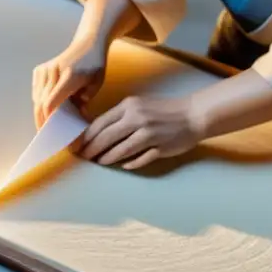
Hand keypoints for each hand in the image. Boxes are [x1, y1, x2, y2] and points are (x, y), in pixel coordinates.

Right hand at [32, 35, 107, 127]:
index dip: (49, 119)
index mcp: (69, 76)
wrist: (88, 43)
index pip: (51, 102)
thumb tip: (75, 118)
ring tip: (47, 125)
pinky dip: (39, 103)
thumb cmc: (95, 65)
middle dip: (43, 121)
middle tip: (47, 135)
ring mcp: (44, 70)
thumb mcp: (96, 85)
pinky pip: (36, 92)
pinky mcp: (39, 70)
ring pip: (36, 98)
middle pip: (41, 103)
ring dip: (40, 113)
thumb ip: (85, 101)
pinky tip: (47, 110)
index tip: (53, 132)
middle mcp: (53, 72)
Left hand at [77, 95, 204, 169]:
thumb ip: (121, 116)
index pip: (100, 123)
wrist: (193, 114)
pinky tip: (124, 166)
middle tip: (84, 157)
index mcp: (130, 106)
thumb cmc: (164, 110)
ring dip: (107, 158)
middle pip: (106, 137)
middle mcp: (137, 118)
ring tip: (99, 162)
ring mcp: (149, 134)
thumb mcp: (140, 106)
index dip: (86, 136)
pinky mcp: (160, 148)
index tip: (77, 144)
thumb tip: (98, 132)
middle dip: (92, 149)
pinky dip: (130, 163)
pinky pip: (140, 159)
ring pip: (121, 150)